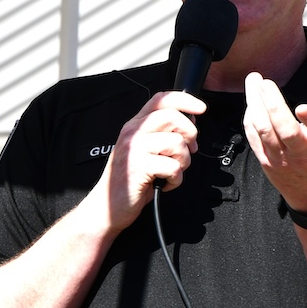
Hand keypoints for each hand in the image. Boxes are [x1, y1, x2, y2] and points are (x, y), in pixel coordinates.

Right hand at [91, 91, 206, 232]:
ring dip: (183, 161)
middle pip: (172, 117)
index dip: (184, 100)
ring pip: (177, 143)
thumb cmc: (129, 180)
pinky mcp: (138, 167)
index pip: (160, 100)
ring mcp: (134, 148)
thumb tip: (189, 122)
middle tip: (187, 150)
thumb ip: (162, 134)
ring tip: (171, 171)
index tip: (201, 108)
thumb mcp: (144, 150)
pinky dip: (176, 179)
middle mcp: (133, 132)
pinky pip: (173, 167)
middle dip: (189, 134)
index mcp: (135, 125)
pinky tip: (165, 182)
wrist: (105, 207)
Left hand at [243, 72, 306, 211]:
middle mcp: (301, 153)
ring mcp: (280, 158)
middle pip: (284, 129)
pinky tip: (251, 100)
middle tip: (266, 82)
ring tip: (253, 80)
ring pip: (264, 130)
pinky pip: (253, 137)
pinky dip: (250, 118)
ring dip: (255, 105)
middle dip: (273, 105)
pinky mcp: (266, 160)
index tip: (302, 107)